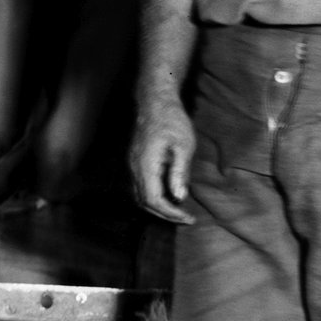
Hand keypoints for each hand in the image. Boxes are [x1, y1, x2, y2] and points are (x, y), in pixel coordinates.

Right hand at [130, 91, 196, 215]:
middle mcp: (135, 168)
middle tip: (186, 219)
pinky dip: (153, 198)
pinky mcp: (135, 162)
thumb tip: (179, 197)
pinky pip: (140, 188)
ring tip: (178, 212)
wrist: (155, 102)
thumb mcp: (183, 145)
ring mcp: (132, 165)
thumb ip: (180, 172)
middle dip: (165, 214)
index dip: (171, 213)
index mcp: (146, 165)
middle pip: (145, 203)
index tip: (188, 218)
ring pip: (140, 197)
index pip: (154, 200)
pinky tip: (169, 197)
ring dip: (158, 208)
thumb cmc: (172, 120)